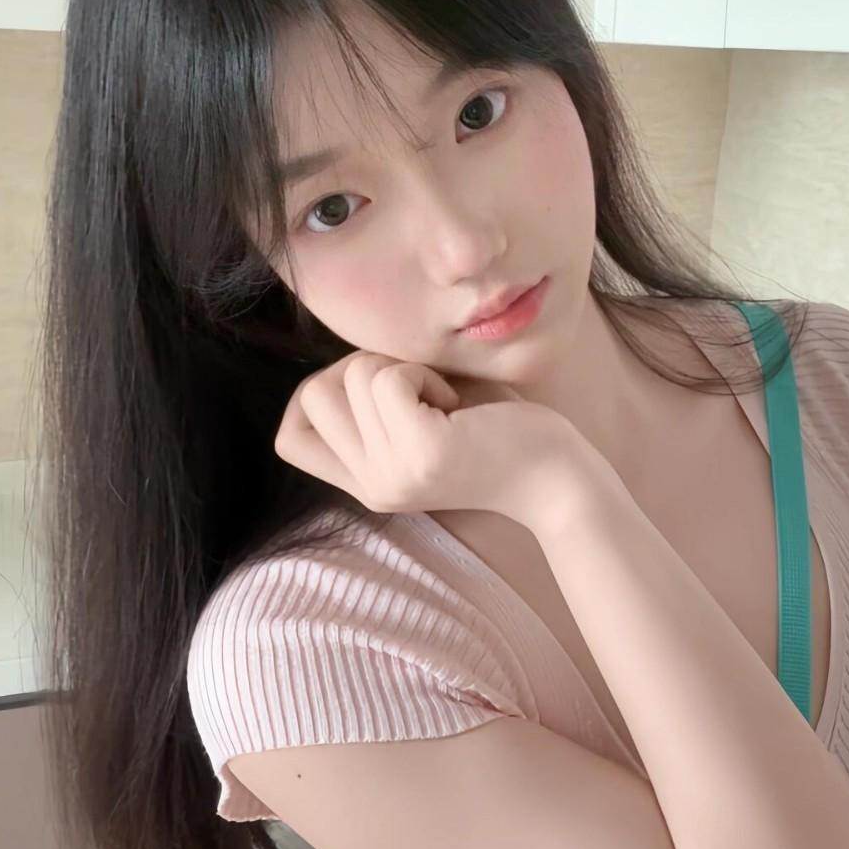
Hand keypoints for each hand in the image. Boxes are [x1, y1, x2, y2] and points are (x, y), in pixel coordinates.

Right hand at [274, 350, 581, 524]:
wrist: (560, 477)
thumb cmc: (500, 432)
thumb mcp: (421, 419)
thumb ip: (374, 401)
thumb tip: (340, 361)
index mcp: (367, 483)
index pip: (288, 439)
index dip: (314, 397)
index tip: (370, 391)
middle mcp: (371, 486)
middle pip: (313, 394)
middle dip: (364, 368)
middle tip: (420, 388)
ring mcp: (393, 474)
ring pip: (353, 375)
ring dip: (404, 368)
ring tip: (447, 402)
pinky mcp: (421, 453)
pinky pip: (387, 378)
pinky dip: (424, 373)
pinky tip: (459, 406)